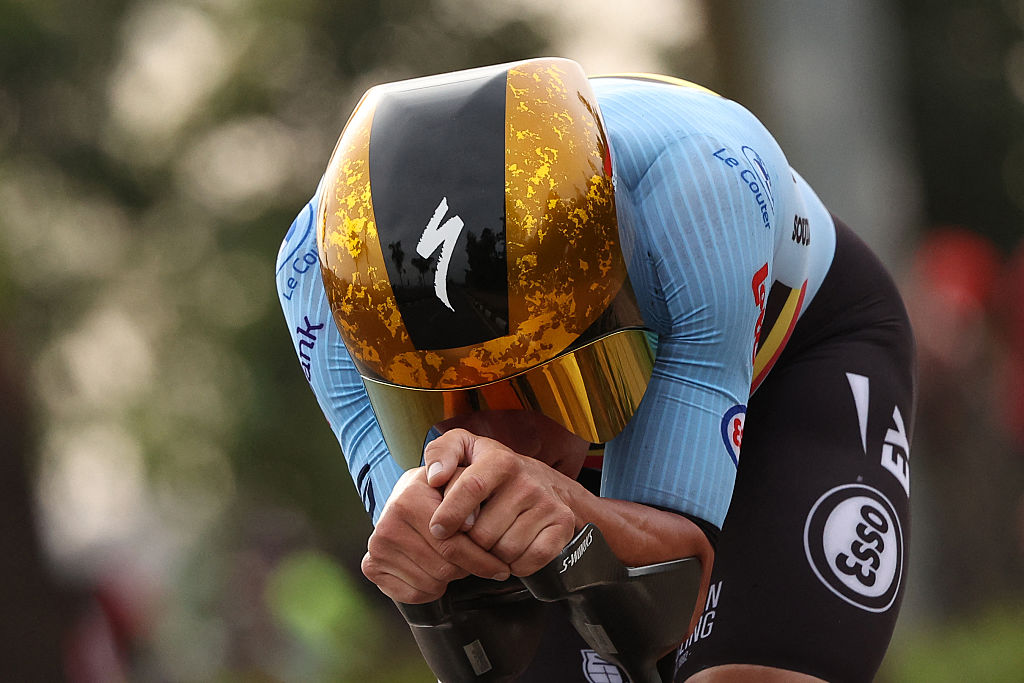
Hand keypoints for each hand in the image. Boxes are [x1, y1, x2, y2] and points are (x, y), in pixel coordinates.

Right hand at [361, 466, 510, 603]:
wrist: (407, 497)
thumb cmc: (440, 493)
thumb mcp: (459, 483)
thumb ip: (470, 495)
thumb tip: (470, 524)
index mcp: (409, 500)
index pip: (453, 544)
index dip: (482, 559)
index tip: (500, 567)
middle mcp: (387, 524)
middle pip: (444, 567)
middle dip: (468, 569)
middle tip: (478, 564)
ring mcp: (377, 547)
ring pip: (431, 583)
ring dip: (450, 578)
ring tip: (454, 561)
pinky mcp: (372, 567)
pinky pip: (414, 594)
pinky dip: (432, 589)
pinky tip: (435, 570)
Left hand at [424, 429, 577, 576]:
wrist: (544, 482)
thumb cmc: (493, 471)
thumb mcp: (466, 449)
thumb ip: (441, 452)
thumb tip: (434, 476)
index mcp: (500, 460)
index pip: (471, 488)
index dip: (451, 513)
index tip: (437, 529)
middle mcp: (527, 481)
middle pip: (484, 532)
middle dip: (470, 542)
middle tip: (471, 533)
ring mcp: (547, 504)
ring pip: (505, 551)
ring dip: (492, 555)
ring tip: (492, 539)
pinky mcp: (561, 526)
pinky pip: (529, 561)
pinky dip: (515, 565)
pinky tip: (511, 550)